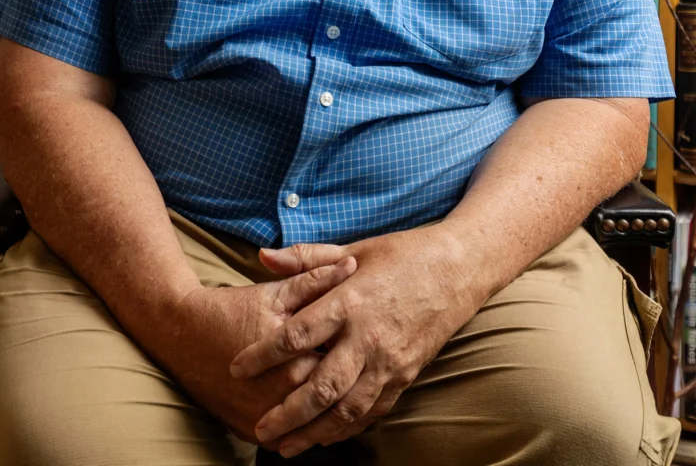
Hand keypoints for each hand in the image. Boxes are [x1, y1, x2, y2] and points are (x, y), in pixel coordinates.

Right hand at [130, 255, 358, 444]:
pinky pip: (288, 439)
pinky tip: (323, 426)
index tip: (374, 343)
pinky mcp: (251, 430)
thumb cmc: (231, 308)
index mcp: (296, 356)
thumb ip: (315, 280)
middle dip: (353, 391)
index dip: (359, 354)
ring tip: (350, 405)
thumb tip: (352, 265)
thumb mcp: (275, 293)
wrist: (181, 334)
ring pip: (313, 427)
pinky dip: (307, 435)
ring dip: (334, 421)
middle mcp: (283, 392)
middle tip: (369, 378)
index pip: (342, 363)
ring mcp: (266, 416)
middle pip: (332, 400)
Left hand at [230, 230, 485, 456]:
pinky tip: (327, 438)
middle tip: (259, 428)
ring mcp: (389, 361)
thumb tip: (261, 258)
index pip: (297, 335)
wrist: (459, 269)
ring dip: (315, 432)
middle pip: (321, 385)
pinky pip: (373, 410)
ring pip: (347, 408)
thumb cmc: (401, 254)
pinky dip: (348, 428)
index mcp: (349, 301)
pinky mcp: (406, 375)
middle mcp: (368, 337)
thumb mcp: (352, 249)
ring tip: (286, 448)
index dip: (263, 355)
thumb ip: (305, 259)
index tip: (236, 369)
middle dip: (287, 413)